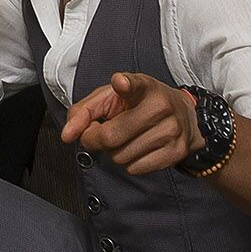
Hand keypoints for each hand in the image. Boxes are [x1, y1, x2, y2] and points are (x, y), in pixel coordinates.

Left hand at [61, 70, 202, 177]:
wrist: (183, 117)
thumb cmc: (139, 105)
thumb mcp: (110, 98)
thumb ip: (83, 111)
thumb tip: (67, 135)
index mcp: (143, 86)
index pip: (135, 84)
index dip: (125, 84)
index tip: (120, 83)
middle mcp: (161, 106)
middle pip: (111, 136)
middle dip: (95, 139)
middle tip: (100, 132)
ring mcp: (171, 130)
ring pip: (121, 156)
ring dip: (114, 152)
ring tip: (124, 138)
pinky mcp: (176, 152)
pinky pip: (135, 168)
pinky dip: (129, 163)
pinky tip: (137, 148)